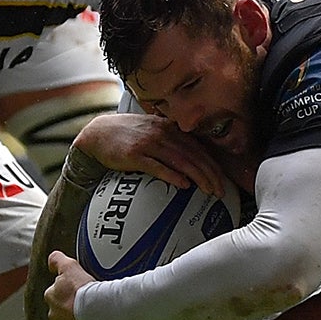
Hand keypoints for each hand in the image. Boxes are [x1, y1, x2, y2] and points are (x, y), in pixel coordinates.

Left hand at [44, 250, 93, 319]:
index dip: (66, 291)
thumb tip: (51, 258)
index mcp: (51, 296)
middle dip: (70, 308)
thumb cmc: (85, 289)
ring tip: (93, 316)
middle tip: (86, 303)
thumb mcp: (70, 267)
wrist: (100, 310)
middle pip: (61, 310)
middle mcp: (54, 314)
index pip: (55, 293)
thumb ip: (58, 260)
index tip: (77, 290)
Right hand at [74, 112, 229, 197]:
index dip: (212, 164)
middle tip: (221, 190)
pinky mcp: (135, 155)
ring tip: (209, 190)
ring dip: (198, 177)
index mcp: (170, 129)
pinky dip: (172, 175)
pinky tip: (184, 185)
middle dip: (210, 173)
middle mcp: (163, 134)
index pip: (198, 147)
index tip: (223, 179)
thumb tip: (190, 159)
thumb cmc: (127, 135)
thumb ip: (171, 141)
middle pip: (193, 155)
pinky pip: (157, 167)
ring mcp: (149, 144)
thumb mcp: (152, 131)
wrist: (97, 133)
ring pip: (181, 161)